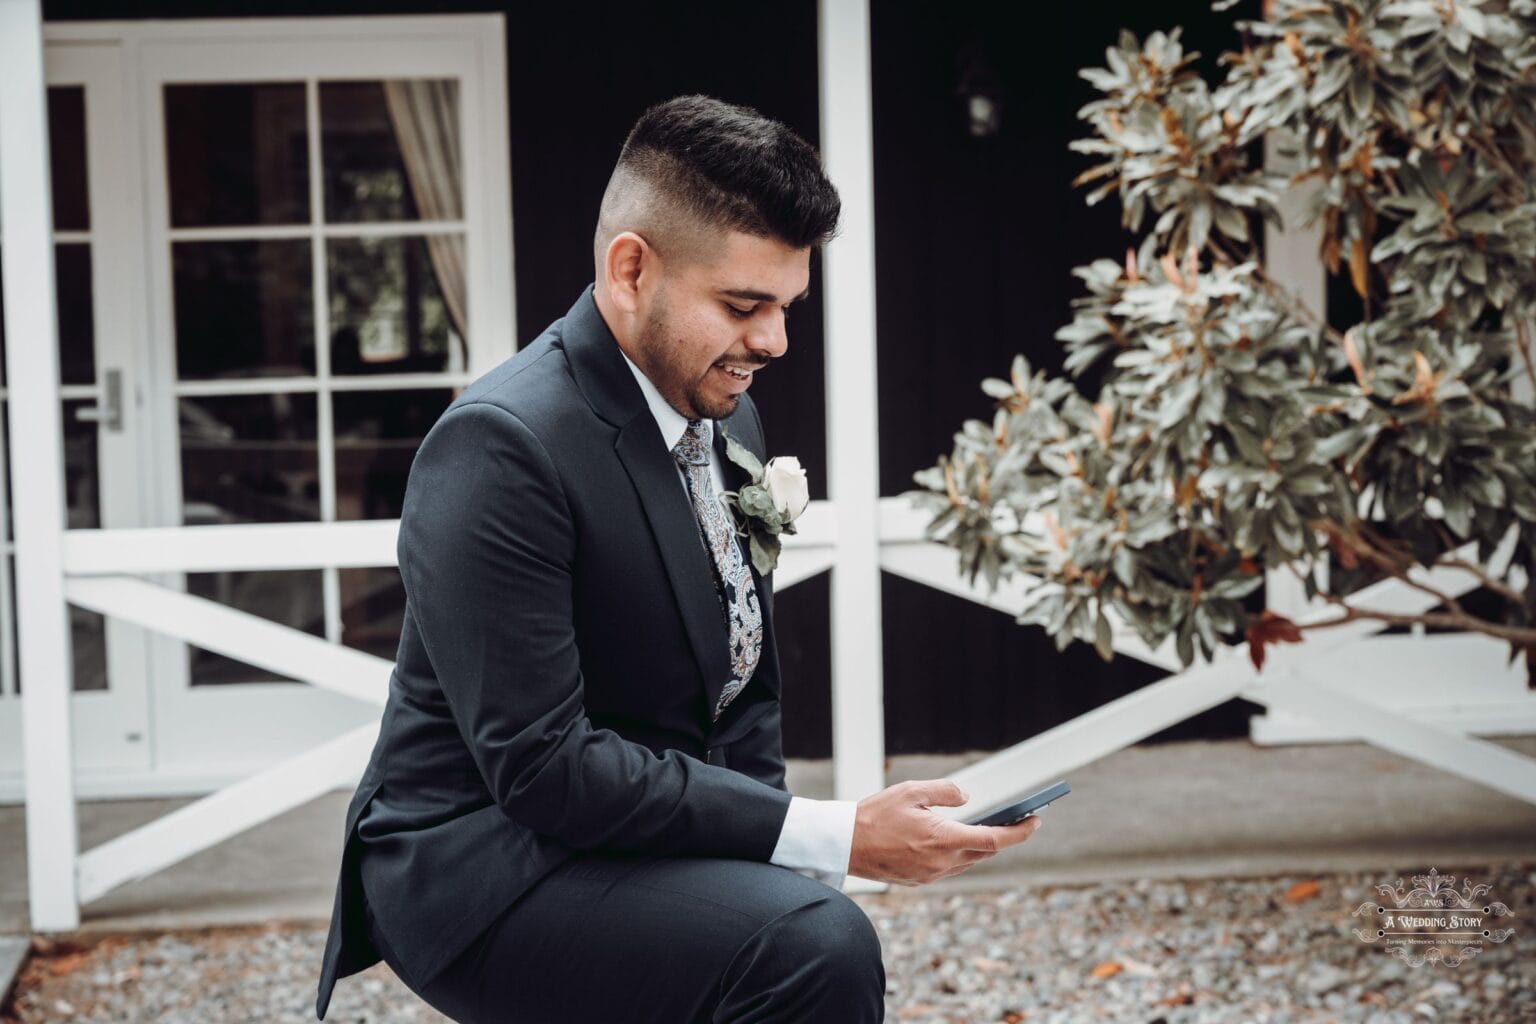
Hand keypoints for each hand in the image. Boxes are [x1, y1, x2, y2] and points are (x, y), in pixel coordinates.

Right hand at [847, 779, 1042, 885]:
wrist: (845, 844)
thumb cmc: (875, 815)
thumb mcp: (911, 791)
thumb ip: (944, 791)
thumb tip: (967, 797)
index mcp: (942, 839)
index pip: (993, 840)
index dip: (1019, 832)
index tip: (1035, 821)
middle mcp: (941, 862)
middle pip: (985, 852)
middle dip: (1004, 837)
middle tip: (1019, 819)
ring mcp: (931, 874)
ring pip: (969, 861)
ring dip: (983, 846)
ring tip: (994, 827)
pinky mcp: (921, 880)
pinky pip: (951, 868)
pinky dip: (962, 854)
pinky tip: (961, 839)